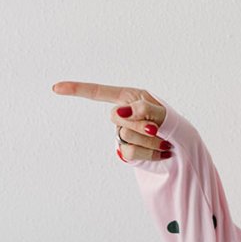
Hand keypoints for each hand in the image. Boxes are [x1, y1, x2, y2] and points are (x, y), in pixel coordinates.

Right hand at [52, 81, 171, 161]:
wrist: (184, 154)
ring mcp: (123, 133)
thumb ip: (146, 109)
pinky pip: (129, 151)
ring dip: (149, 140)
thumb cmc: (177, 128)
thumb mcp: (166, 115)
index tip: (55, 88)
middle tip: (157, 129)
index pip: (100, 92)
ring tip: (163, 142)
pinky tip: (160, 153)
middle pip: (116, 117)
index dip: (77, 89)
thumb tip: (121, 111)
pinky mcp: (126, 151)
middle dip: (139, 124)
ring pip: (125, 136)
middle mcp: (125, 114)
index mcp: (132, 97)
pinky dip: (149, 153)